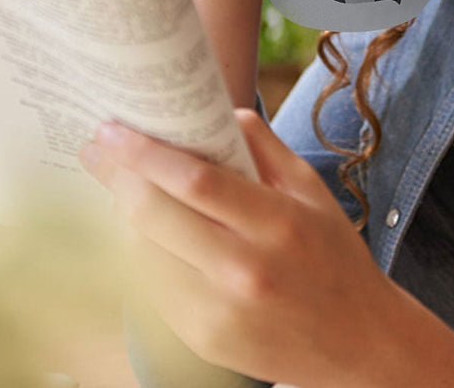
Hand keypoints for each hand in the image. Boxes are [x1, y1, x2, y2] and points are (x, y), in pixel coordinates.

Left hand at [79, 109, 404, 386]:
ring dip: (123, 214)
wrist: (358, 343)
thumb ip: (266, 148)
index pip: (195, 180)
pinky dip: (141, 253)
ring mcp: (220, 312)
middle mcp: (245, 270)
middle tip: (95, 148)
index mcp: (277, 223)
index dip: (146, 153)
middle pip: (157, 216)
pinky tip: (140, 229)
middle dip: (117, 176)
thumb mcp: (312, 191)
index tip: (114, 130)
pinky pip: (154, 287)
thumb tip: (219, 110)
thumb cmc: (334, 256)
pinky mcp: (203, 341)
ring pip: (146, 253)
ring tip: (115, 183)